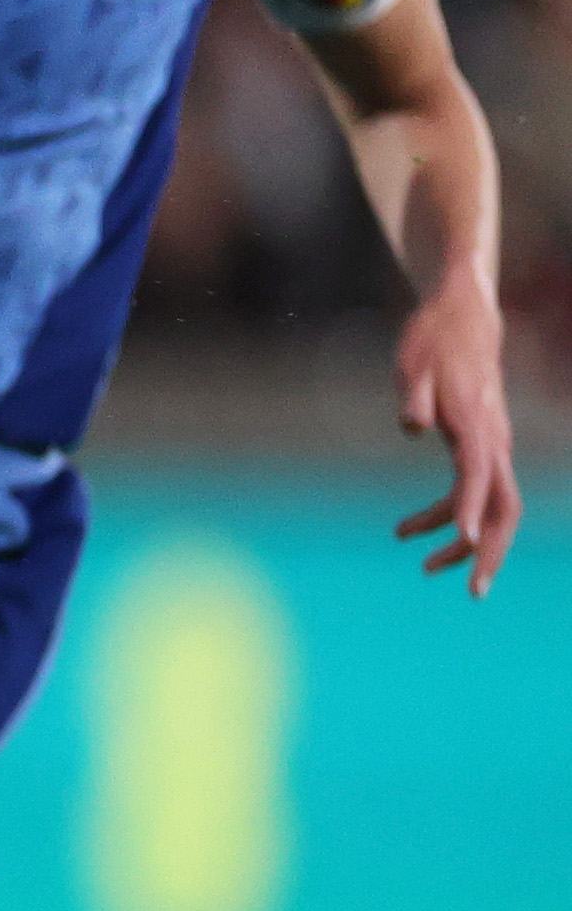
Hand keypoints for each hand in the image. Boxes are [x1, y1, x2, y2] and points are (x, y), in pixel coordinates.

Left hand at [391, 280, 521, 596]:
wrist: (463, 319)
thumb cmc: (434, 342)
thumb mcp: (413, 364)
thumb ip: (413, 397)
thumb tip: (409, 427)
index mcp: (475, 427)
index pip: (477, 478)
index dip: (470, 511)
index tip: (464, 542)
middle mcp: (493, 442)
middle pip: (504, 508)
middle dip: (490, 552)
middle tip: (472, 591)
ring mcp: (491, 447)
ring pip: (492, 507)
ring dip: (463, 541)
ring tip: (424, 566)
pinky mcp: (479, 447)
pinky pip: (471, 492)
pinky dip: (448, 516)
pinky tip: (407, 530)